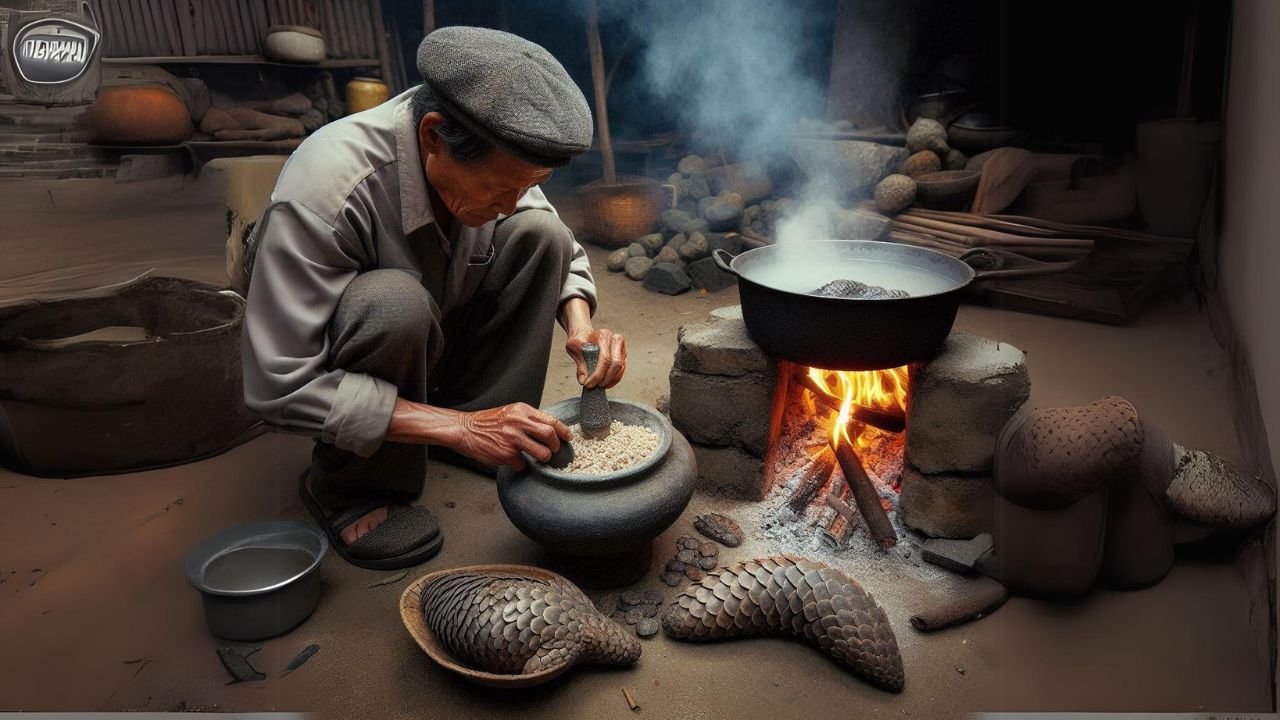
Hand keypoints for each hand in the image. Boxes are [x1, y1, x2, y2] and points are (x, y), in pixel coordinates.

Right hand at [454, 403, 571, 469]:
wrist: (465, 430)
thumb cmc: (487, 423)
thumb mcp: (510, 412)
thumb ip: (528, 419)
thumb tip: (549, 430)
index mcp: (521, 410)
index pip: (551, 420)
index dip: (563, 430)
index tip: (568, 437)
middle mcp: (518, 422)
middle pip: (549, 435)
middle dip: (556, 446)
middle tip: (554, 450)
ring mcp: (512, 439)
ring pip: (542, 453)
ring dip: (544, 458)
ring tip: (538, 458)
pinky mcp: (506, 454)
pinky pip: (523, 464)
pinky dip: (522, 465)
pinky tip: (515, 460)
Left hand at [566, 327, 626, 388]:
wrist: (585, 336)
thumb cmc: (580, 340)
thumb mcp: (574, 348)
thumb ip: (580, 364)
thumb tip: (583, 380)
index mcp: (604, 336)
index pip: (605, 359)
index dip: (597, 374)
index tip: (588, 383)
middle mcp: (616, 340)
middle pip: (616, 364)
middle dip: (605, 379)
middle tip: (594, 386)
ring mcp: (621, 348)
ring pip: (621, 369)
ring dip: (610, 380)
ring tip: (599, 386)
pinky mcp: (622, 356)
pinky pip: (621, 370)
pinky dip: (614, 379)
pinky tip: (605, 383)